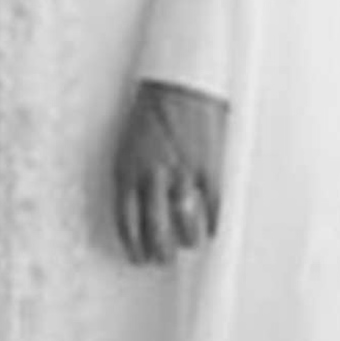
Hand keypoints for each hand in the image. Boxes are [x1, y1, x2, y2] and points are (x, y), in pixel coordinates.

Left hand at [114, 78, 227, 266]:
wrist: (179, 82)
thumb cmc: (152, 111)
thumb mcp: (128, 146)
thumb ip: (133, 178)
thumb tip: (140, 209)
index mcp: (127, 172)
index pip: (127, 223)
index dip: (133, 246)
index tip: (138, 257)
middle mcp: (152, 177)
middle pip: (155, 232)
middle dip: (159, 252)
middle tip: (163, 258)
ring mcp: (182, 174)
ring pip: (184, 226)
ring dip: (187, 241)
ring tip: (188, 243)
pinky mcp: (208, 167)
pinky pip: (212, 208)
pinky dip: (212, 223)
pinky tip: (211, 228)